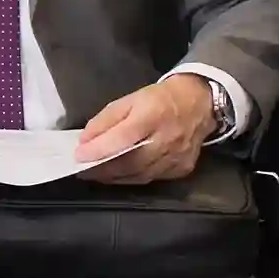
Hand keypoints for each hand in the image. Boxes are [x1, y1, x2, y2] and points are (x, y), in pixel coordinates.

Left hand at [75, 76, 215, 184]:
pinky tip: (121, 175)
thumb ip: (106, 120)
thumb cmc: (159, 99)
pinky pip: (153, 179)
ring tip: (98, 174)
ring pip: (141, 175)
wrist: (199, 103)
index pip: (124, 136)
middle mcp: (167, 138)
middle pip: (131, 162)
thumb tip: (85, 141)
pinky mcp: (183, 168)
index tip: (79, 156)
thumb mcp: (130, 99)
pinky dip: (133, 178)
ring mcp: (177, 156)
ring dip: (116, 177)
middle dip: (103, 169)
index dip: (100, 149)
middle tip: (83, 171)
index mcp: (153, 114)